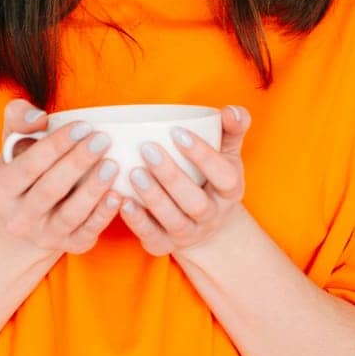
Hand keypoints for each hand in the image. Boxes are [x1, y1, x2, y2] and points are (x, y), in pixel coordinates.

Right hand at [0, 99, 121, 254]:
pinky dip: (104, 215)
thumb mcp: (14, 141)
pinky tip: (118, 195)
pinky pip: (88, 232)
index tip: (83, 126)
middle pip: (50, 189)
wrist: (31, 214)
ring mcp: (42, 236)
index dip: (56, 145)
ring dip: (93, 189)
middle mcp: (16, 219)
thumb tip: (39, 119)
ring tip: (113, 164)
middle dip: (78, 162)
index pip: (28, 166)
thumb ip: (19, 118)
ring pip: (70, 214)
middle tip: (103, 140)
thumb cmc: (26, 166)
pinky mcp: (69, 246)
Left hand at [118, 103, 250, 256]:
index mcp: (230, 190)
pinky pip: (152, 237)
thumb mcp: (227, 154)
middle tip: (147, 149)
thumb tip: (231, 110)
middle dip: (171, 176)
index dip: (202, 154)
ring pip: (174, 221)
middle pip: (196, 202)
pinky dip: (137, 222)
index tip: (176, 131)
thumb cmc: (211, 177)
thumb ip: (232, 129)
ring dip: (153, 197)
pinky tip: (122, 201)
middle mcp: (212, 216)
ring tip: (133, 172)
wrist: (204, 224)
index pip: (223, 175)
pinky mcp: (164, 245)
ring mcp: (189, 234)